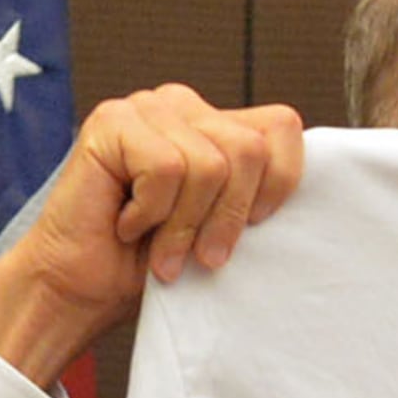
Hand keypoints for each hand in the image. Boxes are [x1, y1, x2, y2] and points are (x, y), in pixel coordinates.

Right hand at [0, 85, 307, 388]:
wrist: (81, 291)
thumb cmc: (152, 266)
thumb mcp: (224, 228)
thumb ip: (258, 194)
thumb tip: (316, 195)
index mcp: (216, 125)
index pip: (283, 127)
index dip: (279, 186)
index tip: (249, 233)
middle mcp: (183, 105)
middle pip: (250, 149)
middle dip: (228, 218)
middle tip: (197, 256)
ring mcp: (147, 107)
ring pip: (210, 164)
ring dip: (184, 225)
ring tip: (159, 247)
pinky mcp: (113, 120)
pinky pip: (168, 168)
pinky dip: (151, 213)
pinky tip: (127, 222)